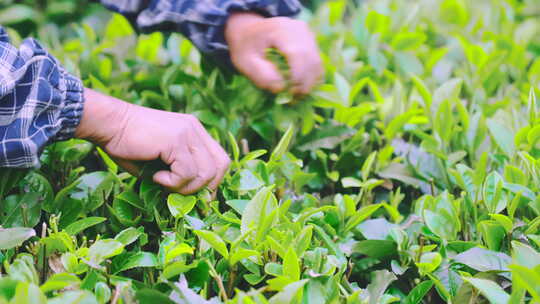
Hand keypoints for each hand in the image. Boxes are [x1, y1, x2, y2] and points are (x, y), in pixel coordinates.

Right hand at [75, 88, 230, 193]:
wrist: (107, 123)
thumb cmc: (127, 144)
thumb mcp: (160, 162)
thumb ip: (179, 175)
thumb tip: (192, 200)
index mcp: (194, 131)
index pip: (220, 160)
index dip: (213, 182)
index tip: (197, 197)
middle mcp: (195, 129)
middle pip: (220, 166)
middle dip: (204, 188)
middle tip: (180, 195)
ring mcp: (188, 132)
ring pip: (205, 173)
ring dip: (184, 187)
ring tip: (162, 182)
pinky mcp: (176, 140)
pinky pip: (186, 173)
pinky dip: (172, 182)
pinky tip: (156, 176)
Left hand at [225, 13, 322, 94]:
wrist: (249, 30)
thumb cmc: (246, 47)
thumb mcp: (245, 62)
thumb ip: (260, 75)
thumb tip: (281, 89)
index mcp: (280, 30)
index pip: (298, 54)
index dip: (298, 76)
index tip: (290, 94)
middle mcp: (299, 29)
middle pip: (311, 60)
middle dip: (305, 84)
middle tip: (294, 100)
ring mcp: (307, 34)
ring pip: (318, 63)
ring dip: (311, 83)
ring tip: (297, 95)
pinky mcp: (311, 41)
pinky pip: (318, 63)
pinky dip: (312, 77)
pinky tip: (301, 87)